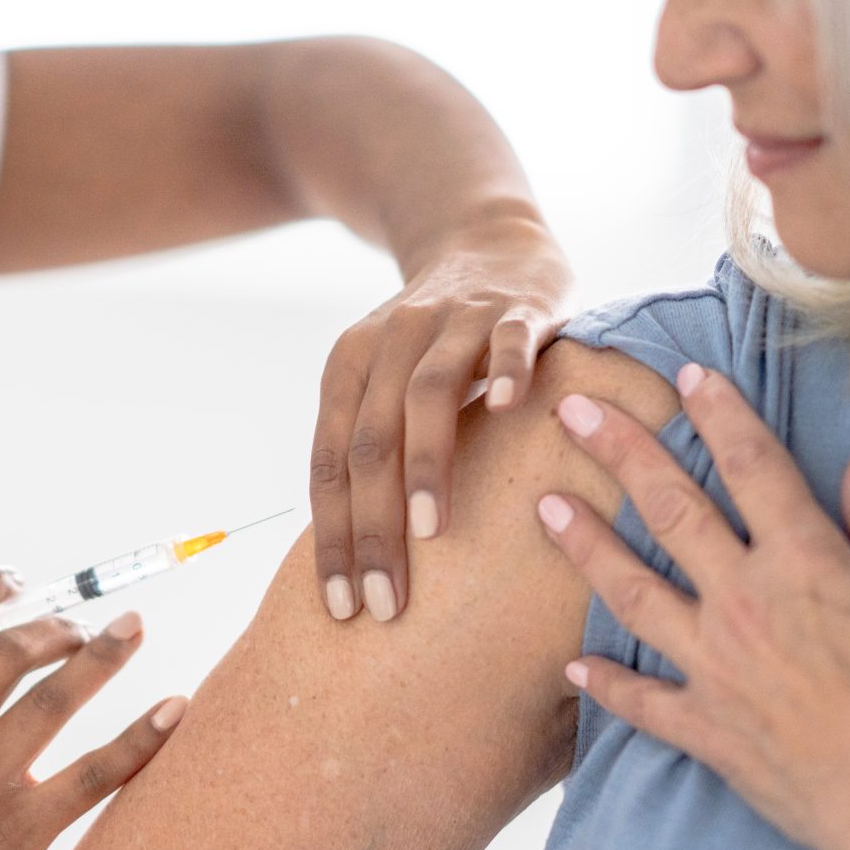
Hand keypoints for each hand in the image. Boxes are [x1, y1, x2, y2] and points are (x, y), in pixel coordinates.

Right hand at [0, 567, 185, 849]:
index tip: (16, 582)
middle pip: (4, 648)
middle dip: (54, 625)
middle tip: (81, 629)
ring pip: (52, 698)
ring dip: (102, 656)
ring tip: (131, 632)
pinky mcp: (13, 836)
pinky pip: (90, 776)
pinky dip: (139, 739)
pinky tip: (175, 711)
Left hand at [311, 207, 572, 622]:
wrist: (489, 239)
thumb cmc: (435, 342)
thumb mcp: (385, 384)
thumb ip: (370, 449)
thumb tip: (353, 560)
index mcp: (350, 367)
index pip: (331, 465)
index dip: (332, 539)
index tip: (342, 610)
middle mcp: (393, 342)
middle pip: (371, 441)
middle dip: (372, 528)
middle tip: (384, 602)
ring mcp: (456, 321)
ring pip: (430, 393)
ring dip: (426, 463)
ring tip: (428, 533)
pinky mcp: (519, 306)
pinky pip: (510, 338)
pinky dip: (507, 368)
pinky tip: (510, 410)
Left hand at [533, 363, 849, 849]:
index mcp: (806, 562)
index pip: (754, 466)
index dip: (720, 413)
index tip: (686, 374)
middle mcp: (747, 603)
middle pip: (672, 510)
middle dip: (621, 452)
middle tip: (575, 409)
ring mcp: (717, 667)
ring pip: (634, 593)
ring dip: (586, 547)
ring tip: (545, 507)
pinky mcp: (707, 730)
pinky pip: (643, 703)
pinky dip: (607, 685)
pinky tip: (574, 665)